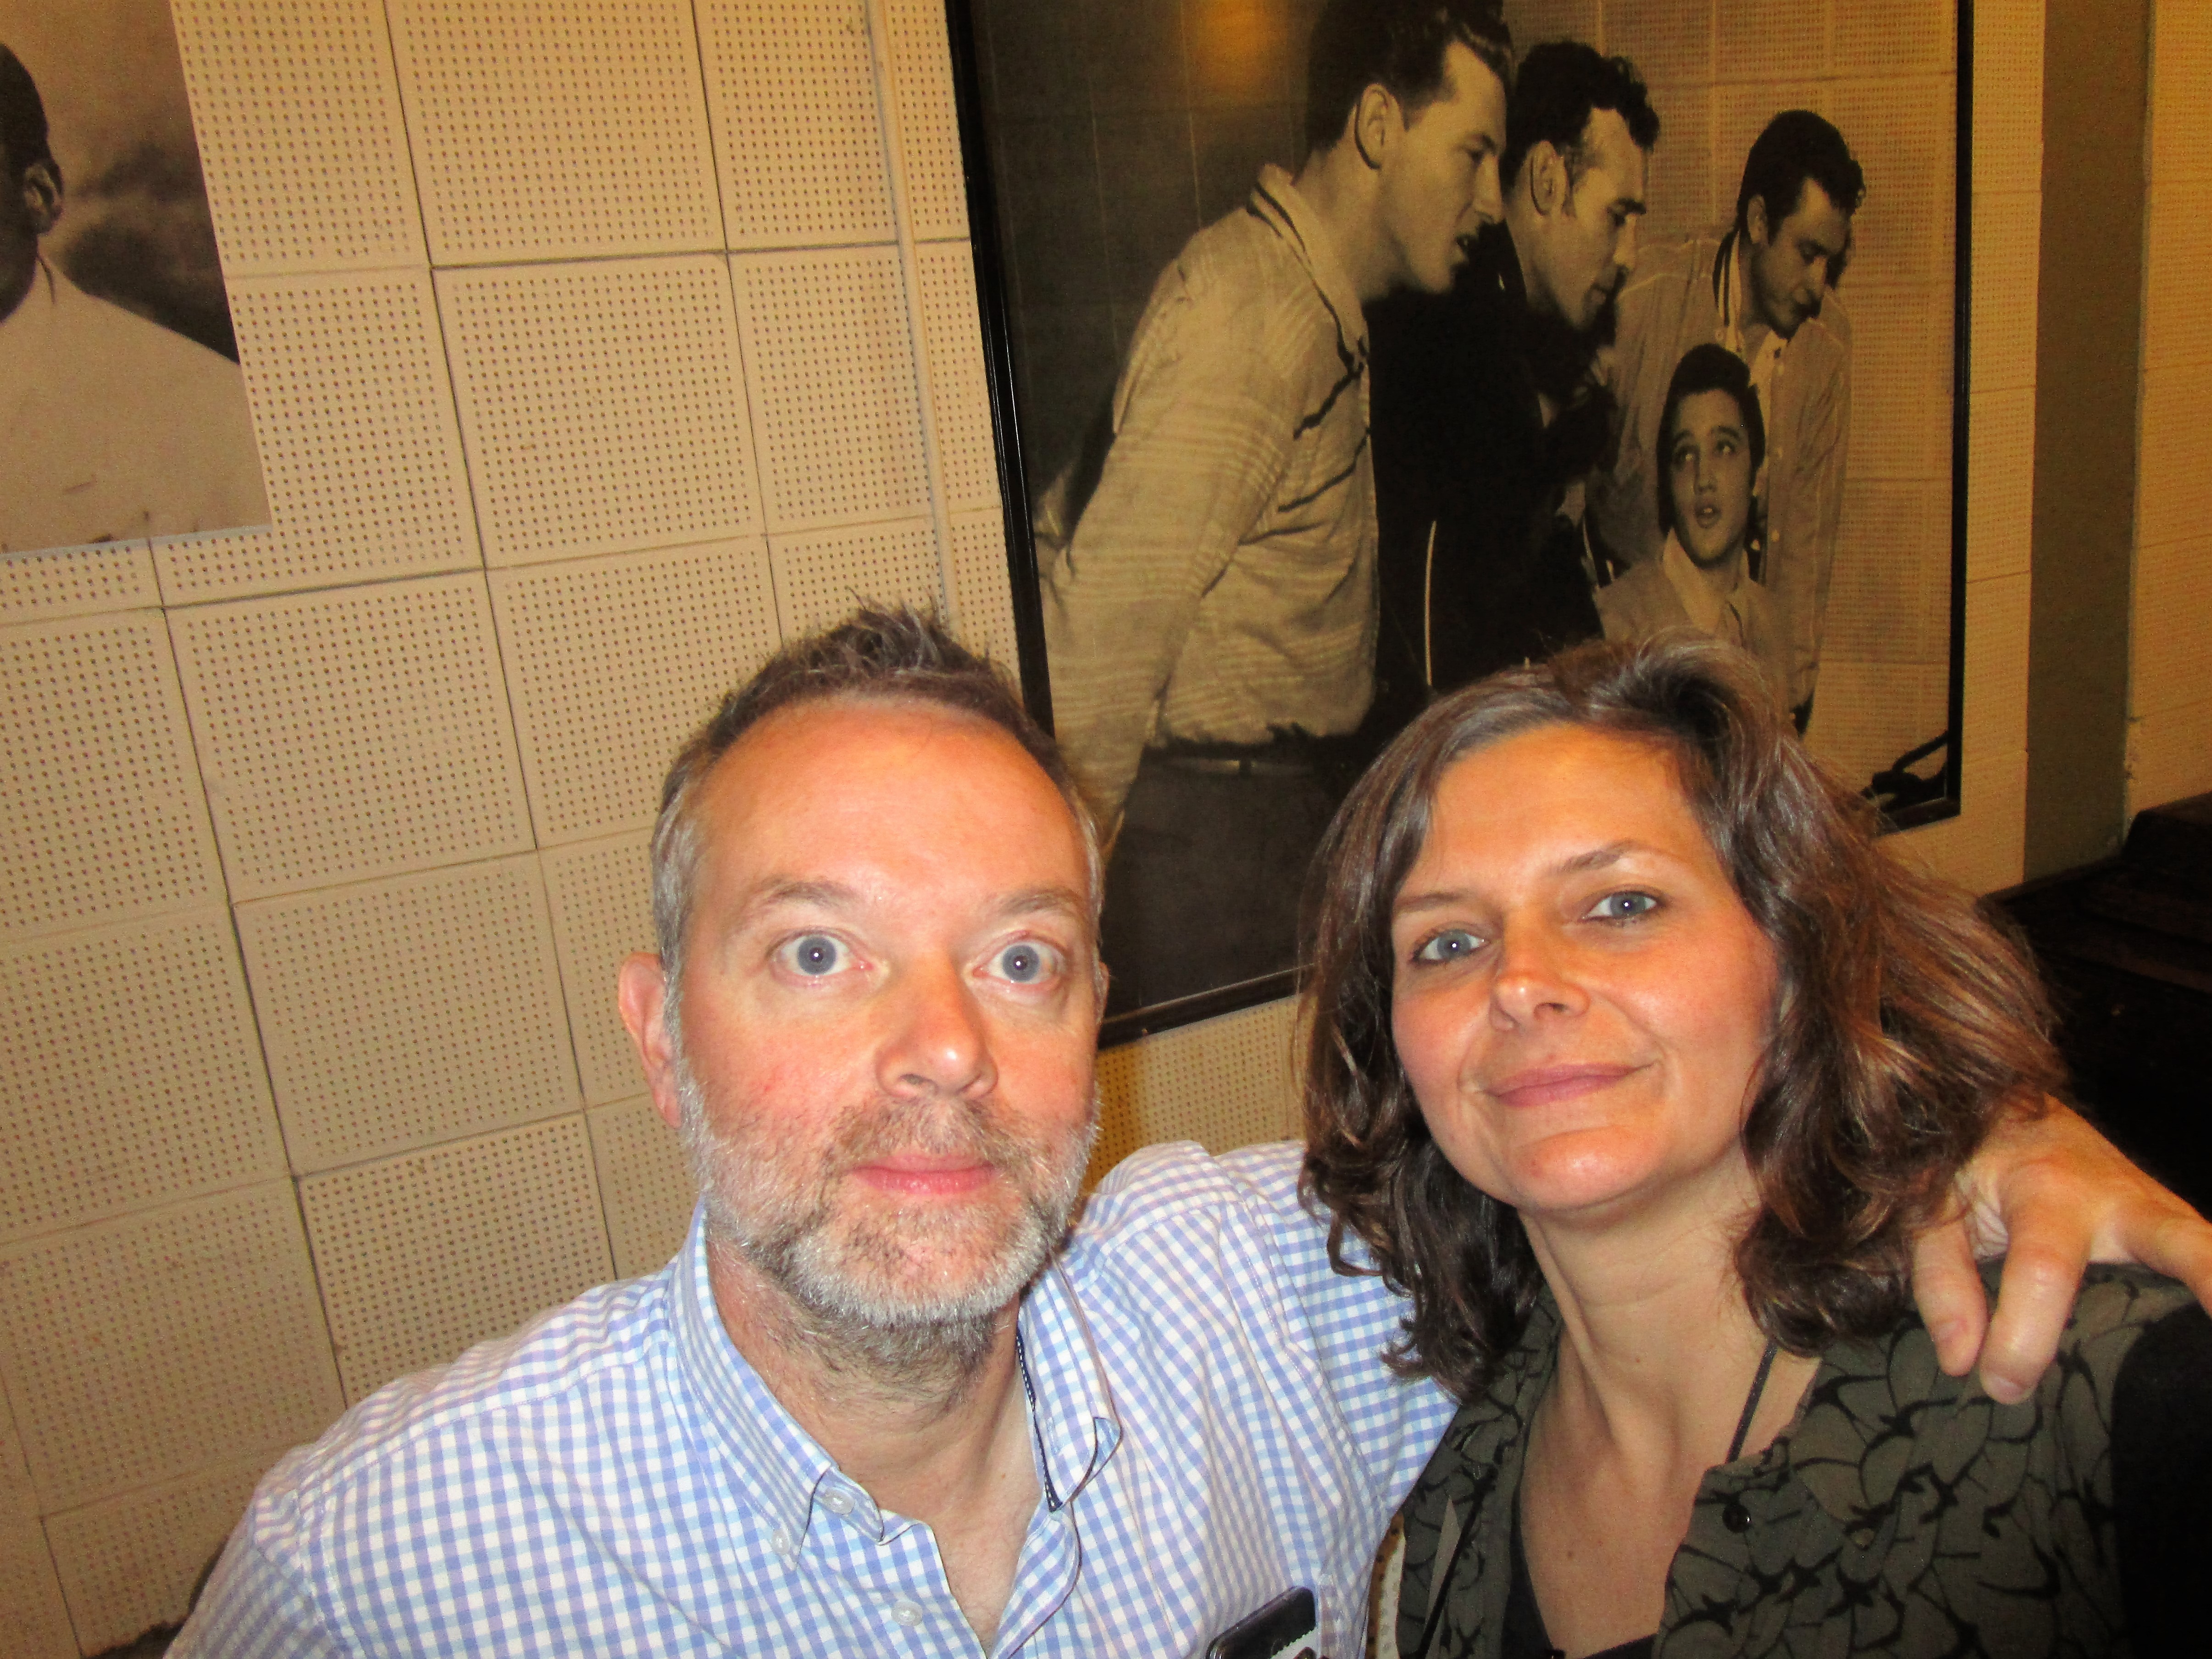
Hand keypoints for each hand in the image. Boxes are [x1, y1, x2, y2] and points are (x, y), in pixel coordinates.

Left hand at [1908, 1098, 2211, 1402]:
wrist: (2011, 1107)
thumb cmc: (1970, 1165)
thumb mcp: (1936, 1210)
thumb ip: (1942, 1282)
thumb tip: (1965, 1363)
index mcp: (2048, 1191)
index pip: (2045, 1272)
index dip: (2024, 1339)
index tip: (2000, 1386)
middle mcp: (2121, 1199)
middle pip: (2181, 1243)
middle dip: (2209, 1280)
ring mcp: (2160, 1215)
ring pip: (2206, 1250)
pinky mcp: (2175, 1230)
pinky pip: (2201, 1260)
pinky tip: (2209, 1330)